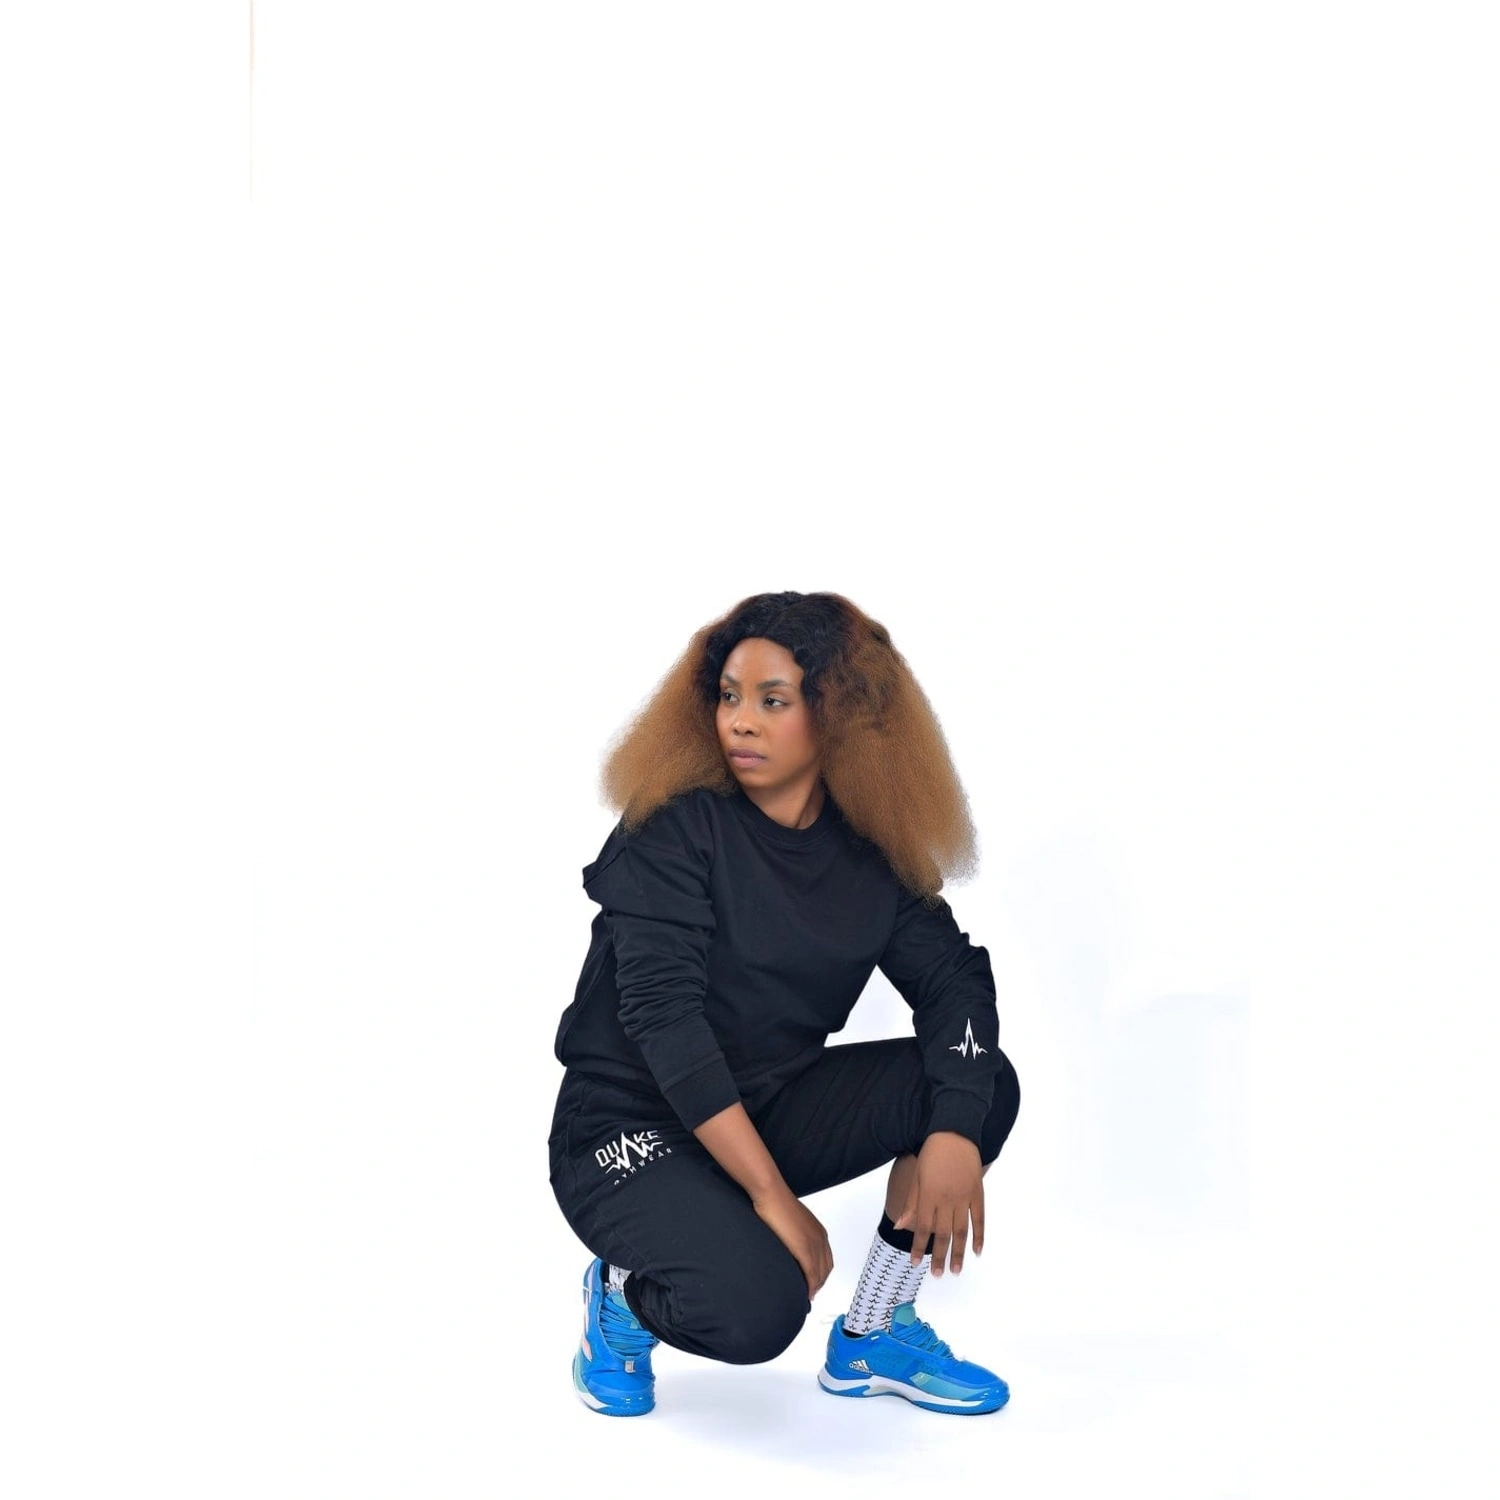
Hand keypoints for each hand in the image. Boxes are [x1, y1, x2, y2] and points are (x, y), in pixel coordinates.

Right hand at [752, 1188, 833, 1301]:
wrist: (771, 1195)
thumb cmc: (777, 1204)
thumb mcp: (792, 1221)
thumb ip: (796, 1234)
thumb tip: (789, 1243)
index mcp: (819, 1231)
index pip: (826, 1259)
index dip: (821, 1274)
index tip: (813, 1283)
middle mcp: (820, 1238)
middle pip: (826, 1269)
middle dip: (819, 1283)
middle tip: (809, 1293)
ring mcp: (814, 1243)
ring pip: (820, 1274)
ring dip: (815, 1287)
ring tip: (805, 1295)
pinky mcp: (804, 1249)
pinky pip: (812, 1273)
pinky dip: (810, 1286)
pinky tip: (805, 1292)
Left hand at [893, 1131, 983, 1277]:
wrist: (954, 1132)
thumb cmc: (931, 1153)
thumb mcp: (916, 1176)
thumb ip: (911, 1203)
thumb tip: (900, 1226)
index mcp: (928, 1195)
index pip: (922, 1228)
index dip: (918, 1246)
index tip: (915, 1263)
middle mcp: (946, 1199)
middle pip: (943, 1234)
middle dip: (939, 1257)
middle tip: (937, 1275)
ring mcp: (964, 1196)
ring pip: (962, 1231)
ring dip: (959, 1253)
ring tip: (956, 1271)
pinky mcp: (977, 1192)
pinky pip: (979, 1218)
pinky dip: (979, 1236)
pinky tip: (976, 1251)